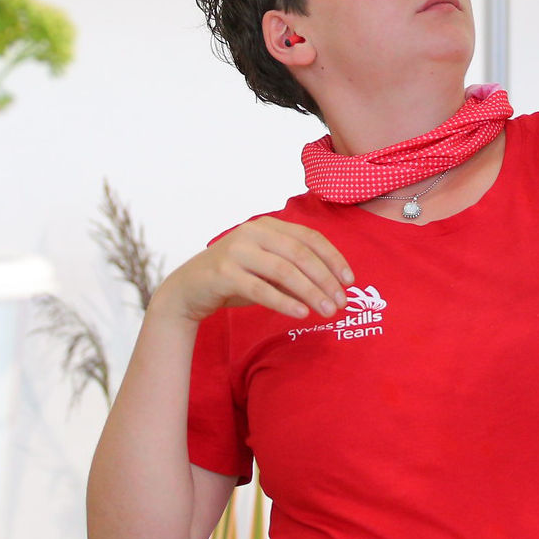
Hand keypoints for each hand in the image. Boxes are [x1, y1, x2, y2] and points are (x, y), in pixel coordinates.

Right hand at [156, 216, 353, 323]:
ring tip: (327, 311)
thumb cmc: (235, 279)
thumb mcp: (268, 272)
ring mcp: (237, 250)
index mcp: (268, 225)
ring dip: (310, 292)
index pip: (309, 237)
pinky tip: (301, 313)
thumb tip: (333, 289)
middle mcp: (253, 232)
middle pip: (300, 253)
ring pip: (284, 270)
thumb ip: (295, 274)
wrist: (188, 289)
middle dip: (325, 279)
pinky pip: (260, 288)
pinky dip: (283, 301)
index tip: (350, 280)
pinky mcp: (224, 272)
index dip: (333, 257)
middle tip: (341, 302)